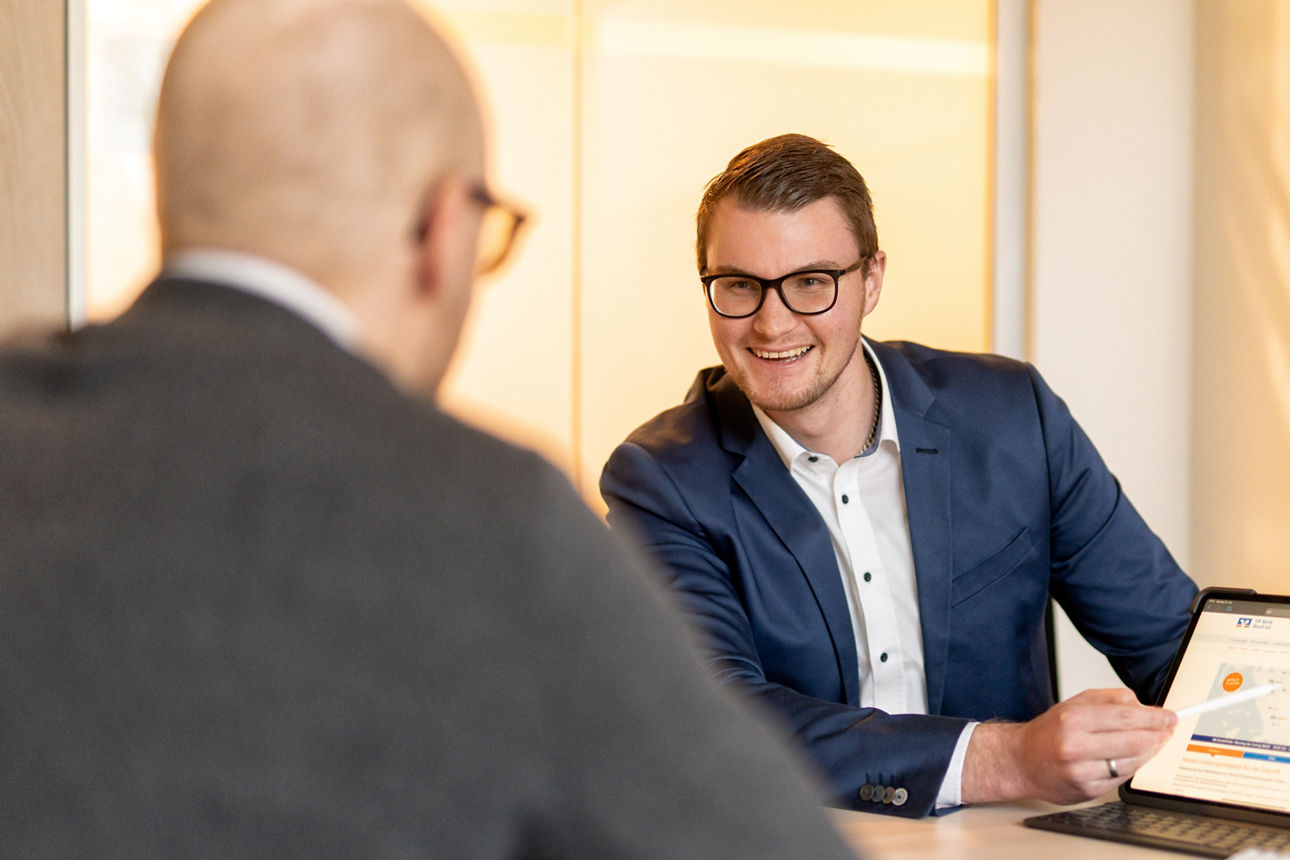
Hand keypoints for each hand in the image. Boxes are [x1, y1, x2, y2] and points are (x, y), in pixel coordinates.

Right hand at [960, 687, 1177, 804]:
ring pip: (1132, 762)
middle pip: (1134, 740)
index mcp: (1072, 720)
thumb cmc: (1048, 732)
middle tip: (1169, 730)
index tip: (1170, 716)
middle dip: (1158, 735)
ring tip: (1155, 743)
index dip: (1154, 717)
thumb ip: (1108, 699)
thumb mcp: (1072, 704)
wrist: (1020, 762)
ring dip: (1150, 752)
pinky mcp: (1086, 791)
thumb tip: (1141, 705)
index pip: (1125, 716)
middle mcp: (1076, 746)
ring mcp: (1081, 772)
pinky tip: (1135, 758)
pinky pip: (1121, 778)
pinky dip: (1133, 767)